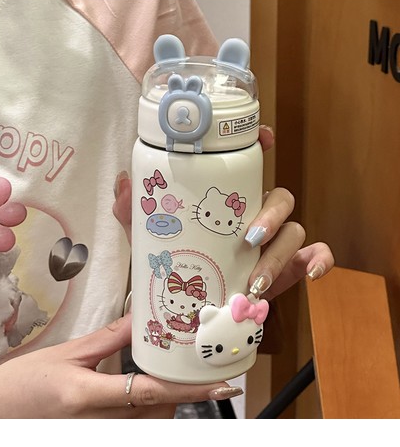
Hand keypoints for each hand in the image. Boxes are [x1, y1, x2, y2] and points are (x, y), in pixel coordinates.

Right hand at [0, 313, 241, 418]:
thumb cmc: (22, 383)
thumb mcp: (66, 354)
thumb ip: (108, 339)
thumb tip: (141, 319)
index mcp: (87, 394)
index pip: (150, 392)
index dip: (190, 390)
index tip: (221, 386)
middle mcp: (96, 421)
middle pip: (156, 411)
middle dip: (178, 392)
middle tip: (190, 370)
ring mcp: (96, 434)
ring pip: (147, 422)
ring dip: (163, 401)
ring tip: (164, 376)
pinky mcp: (94, 437)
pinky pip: (131, 427)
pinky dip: (145, 410)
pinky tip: (141, 390)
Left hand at [114, 125, 333, 299]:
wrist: (190, 308)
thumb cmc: (176, 263)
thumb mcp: (150, 238)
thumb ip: (133, 212)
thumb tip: (124, 183)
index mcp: (230, 200)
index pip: (251, 165)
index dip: (261, 145)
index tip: (263, 138)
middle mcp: (257, 215)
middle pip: (281, 197)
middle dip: (271, 213)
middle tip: (247, 237)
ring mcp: (276, 241)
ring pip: (295, 230)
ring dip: (280, 252)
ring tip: (255, 278)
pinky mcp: (291, 267)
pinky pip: (316, 256)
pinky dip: (320, 261)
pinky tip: (310, 275)